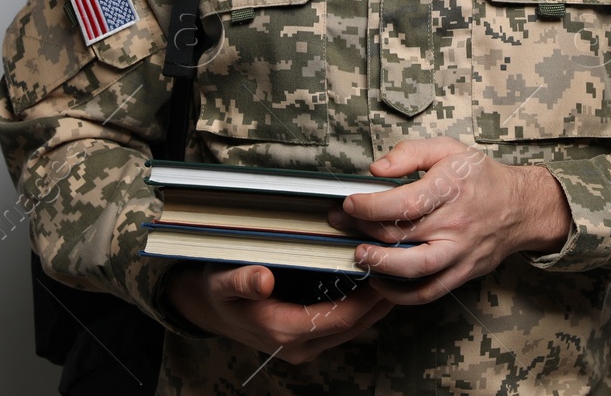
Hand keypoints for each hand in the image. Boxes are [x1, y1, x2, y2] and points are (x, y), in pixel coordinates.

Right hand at [164, 262, 394, 364]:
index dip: (366, 297)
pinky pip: (344, 325)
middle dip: (379, 299)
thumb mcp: (222, 281)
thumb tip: (263, 278)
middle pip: (354, 324)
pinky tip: (373, 283)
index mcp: (283, 330)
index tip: (385, 270)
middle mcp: (299, 345)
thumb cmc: (219, 291)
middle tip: (400, 266)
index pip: (340, 317)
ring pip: (353, 327)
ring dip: (374, 303)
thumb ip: (242, 280)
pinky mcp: (309, 338)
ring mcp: (305, 345)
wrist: (210, 309)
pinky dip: (361, 306)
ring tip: (394, 271)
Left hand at [329, 137, 571, 305]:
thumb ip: (410, 153)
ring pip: (414, 268)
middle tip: (340, 224)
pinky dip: (401, 294)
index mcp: (450, 188)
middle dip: (363, 230)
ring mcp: (459, 252)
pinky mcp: (462, 273)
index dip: (370, 206)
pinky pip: (428, 291)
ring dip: (380, 265)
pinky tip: (380, 282)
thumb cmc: (480, 177)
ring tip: (358, 255)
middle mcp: (455, 223)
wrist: (520, 208)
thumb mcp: (448, 149)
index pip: (405, 203)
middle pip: (402, 233)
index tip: (350, 203)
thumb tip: (377, 169)